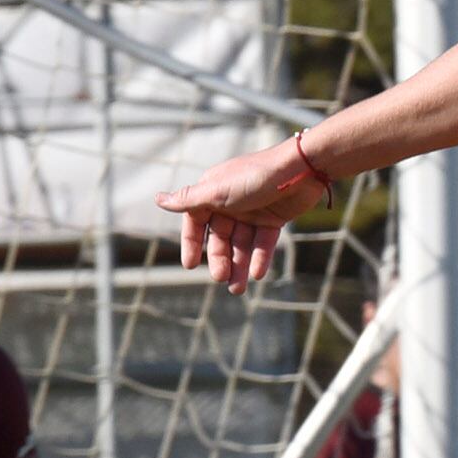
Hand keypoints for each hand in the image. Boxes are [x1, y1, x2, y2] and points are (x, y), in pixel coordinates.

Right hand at [159, 139, 328, 294]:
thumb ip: (189, 200)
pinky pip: (263, 242)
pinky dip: (260, 258)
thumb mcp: (217, 190)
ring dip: (239, 265)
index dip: (192, 243)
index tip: (189, 265)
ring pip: (242, 243)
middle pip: (220, 237)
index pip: (196, 222)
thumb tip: (158, 200)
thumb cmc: (254, 176)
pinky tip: (256, 275)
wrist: (300, 169)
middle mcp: (231, 202)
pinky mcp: (274, 218)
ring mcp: (253, 211)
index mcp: (213, 192)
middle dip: (220, 259)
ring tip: (238, 288)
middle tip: (222, 279)